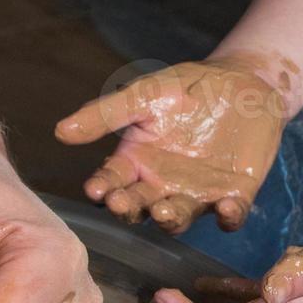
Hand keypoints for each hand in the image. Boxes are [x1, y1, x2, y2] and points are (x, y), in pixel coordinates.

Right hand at [54, 54, 290, 232]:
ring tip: (163, 211)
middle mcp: (161, 186)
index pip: (112, 181)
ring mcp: (195, 196)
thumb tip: (60, 131)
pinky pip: (229, 217)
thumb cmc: (187, 89)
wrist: (243, 83)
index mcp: (136, 163)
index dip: (102, 187)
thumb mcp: (144, 95)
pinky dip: (228, 218)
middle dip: (128, 208)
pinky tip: (225, 208)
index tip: (94, 189)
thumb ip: (105, 114)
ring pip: (176, 219)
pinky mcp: (233, 198)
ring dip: (168, 219)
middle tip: (121, 202)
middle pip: (138, 207)